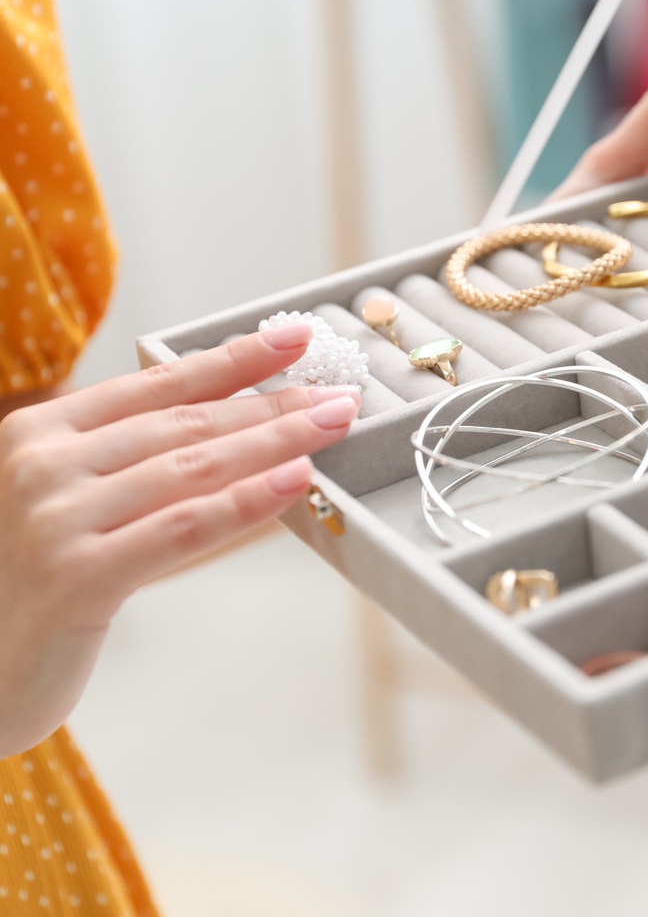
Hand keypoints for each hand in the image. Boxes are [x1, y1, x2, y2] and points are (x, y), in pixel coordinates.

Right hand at [0, 325, 359, 756]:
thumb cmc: (32, 585)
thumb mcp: (71, 504)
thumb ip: (132, 464)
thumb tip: (242, 432)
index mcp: (43, 432)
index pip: (159, 385)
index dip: (234, 359)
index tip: (294, 339)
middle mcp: (44, 463)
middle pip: (186, 423)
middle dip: (272, 405)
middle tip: (339, 394)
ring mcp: (57, 517)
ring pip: (193, 468)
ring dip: (275, 442)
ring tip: (333, 425)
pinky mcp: (77, 575)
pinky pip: (183, 528)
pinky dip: (247, 501)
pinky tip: (297, 480)